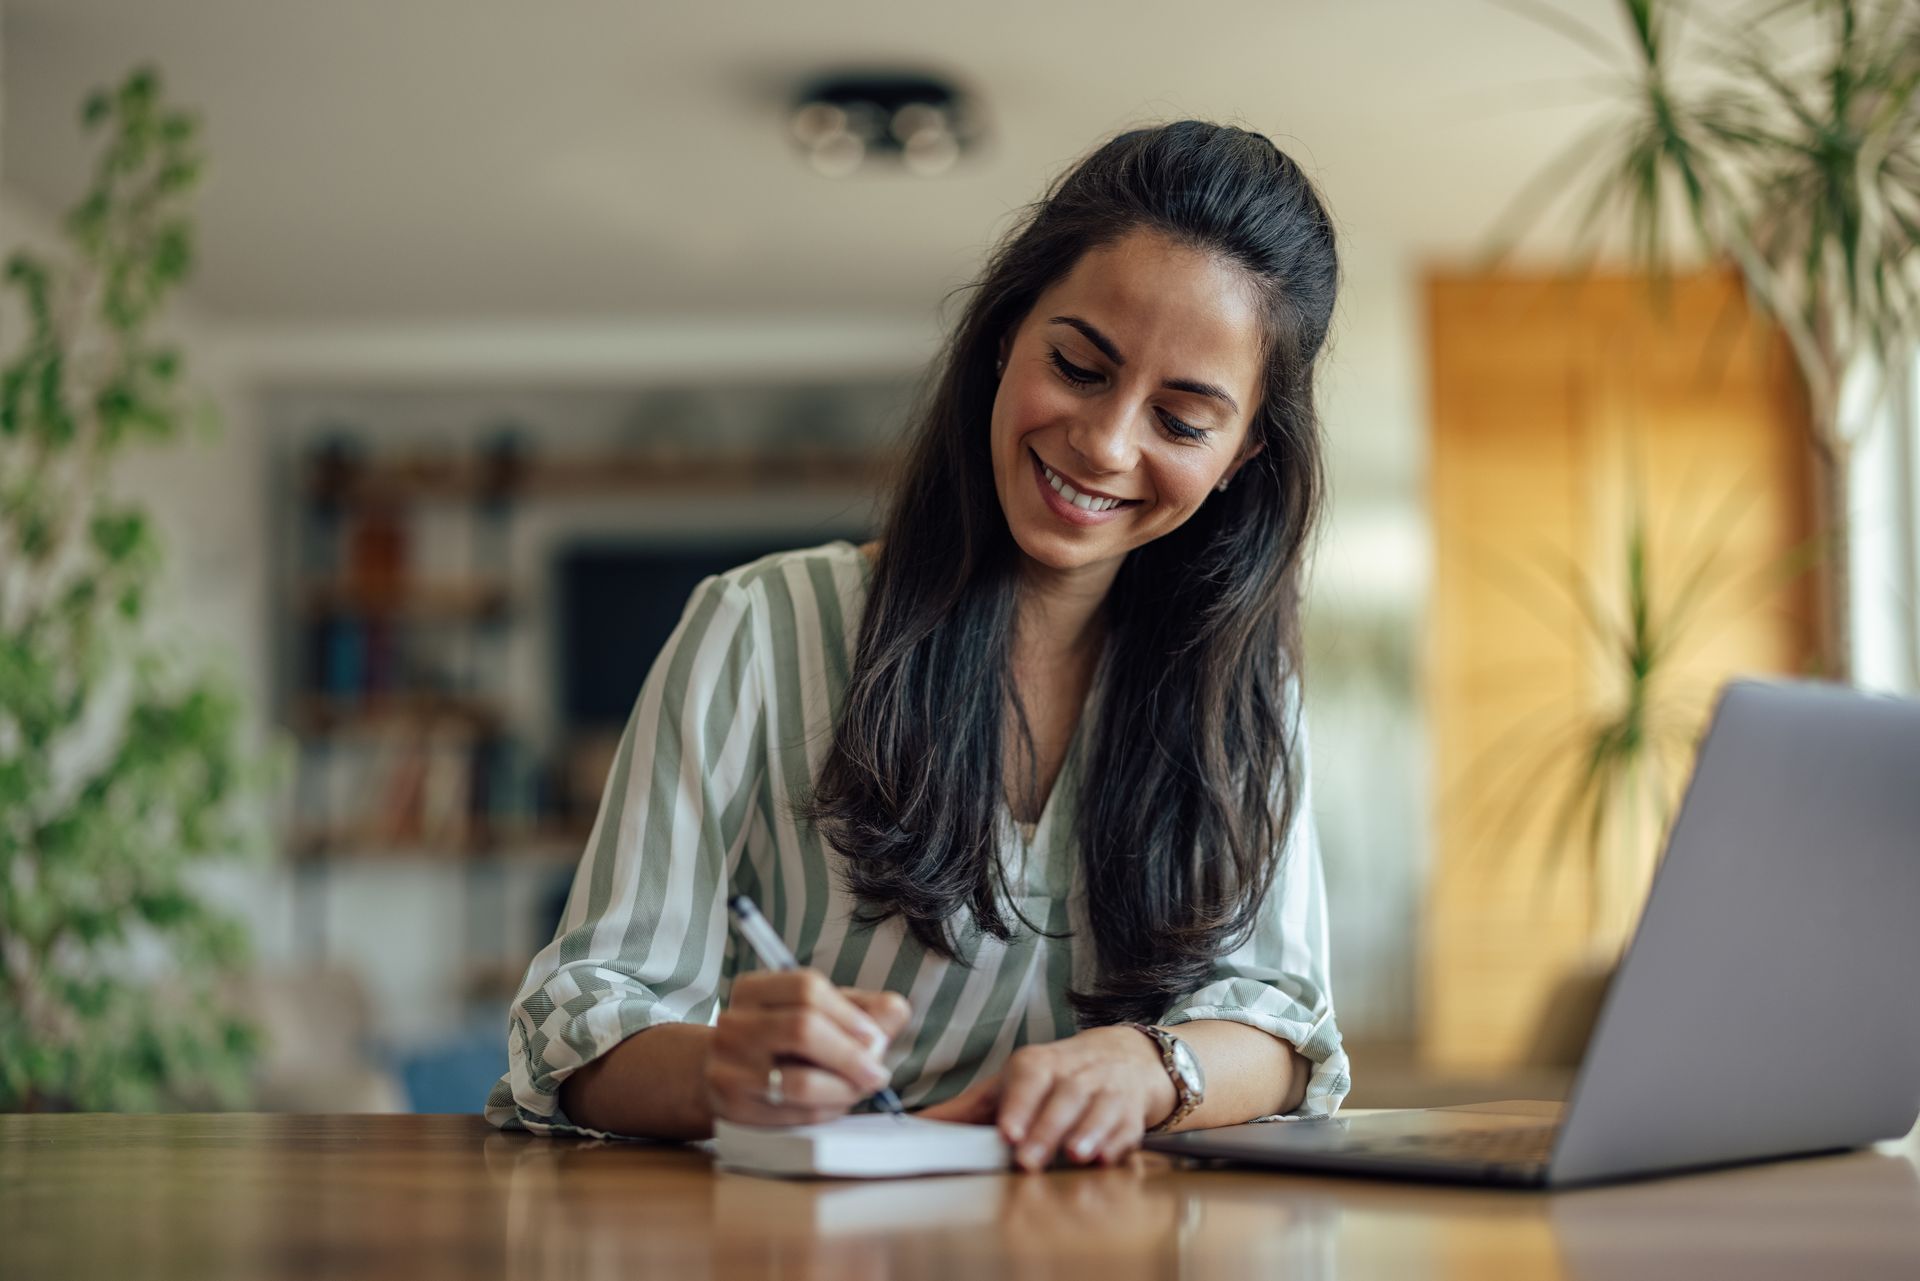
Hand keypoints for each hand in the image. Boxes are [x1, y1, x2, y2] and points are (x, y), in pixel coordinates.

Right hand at [704, 969, 910, 1126]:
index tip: (876, 1036)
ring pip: (801, 1081)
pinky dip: (827, 1110)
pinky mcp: (736, 1111)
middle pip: (802, 1029)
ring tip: (859, 1089)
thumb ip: (862, 1008)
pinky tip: (835, 1103)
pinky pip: (795, 1115)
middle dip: (851, 1054)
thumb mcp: (819, 1014)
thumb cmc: (782, 1041)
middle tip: (877, 1072)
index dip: (850, 1014)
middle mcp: (734, 1026)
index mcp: (753, 990)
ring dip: (844, 1088)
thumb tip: (896, 1009)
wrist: (722, 1077)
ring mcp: (728, 1070)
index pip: (806, 988)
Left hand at [916, 1025, 1177, 1170]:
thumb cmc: (1053, 1078)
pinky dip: (1118, 1141)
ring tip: (1075, 1155)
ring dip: (1087, 1131)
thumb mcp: (1010, 1084)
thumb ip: (965, 1110)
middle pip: (1063, 1096)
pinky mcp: (1131, 1112)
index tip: (1007, 1133)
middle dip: (1047, 1127)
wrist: (1123, 1057)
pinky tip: (1107, 1158)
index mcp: (1037, 1064)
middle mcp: (1074, 1073)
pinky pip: (1127, 1125)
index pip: (1029, 1077)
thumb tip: (914, 1129)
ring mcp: (1106, 1090)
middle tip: (1028, 1160)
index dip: (1019, 1104)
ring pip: (1099, 1107)